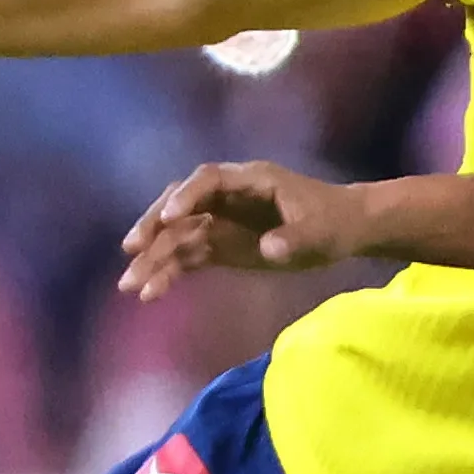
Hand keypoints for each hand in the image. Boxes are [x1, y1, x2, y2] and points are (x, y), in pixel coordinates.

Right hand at [118, 160, 358, 298]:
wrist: (342, 230)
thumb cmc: (332, 222)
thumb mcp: (320, 231)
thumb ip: (295, 238)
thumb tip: (268, 246)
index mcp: (249, 180)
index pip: (208, 180)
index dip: (186, 195)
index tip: (170, 217)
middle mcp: (226, 197)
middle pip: (180, 204)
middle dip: (154, 225)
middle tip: (132, 248)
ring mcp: (220, 221)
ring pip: (177, 234)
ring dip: (152, 256)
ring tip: (130, 284)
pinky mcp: (220, 245)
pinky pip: (187, 257)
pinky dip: (168, 273)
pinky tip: (150, 294)